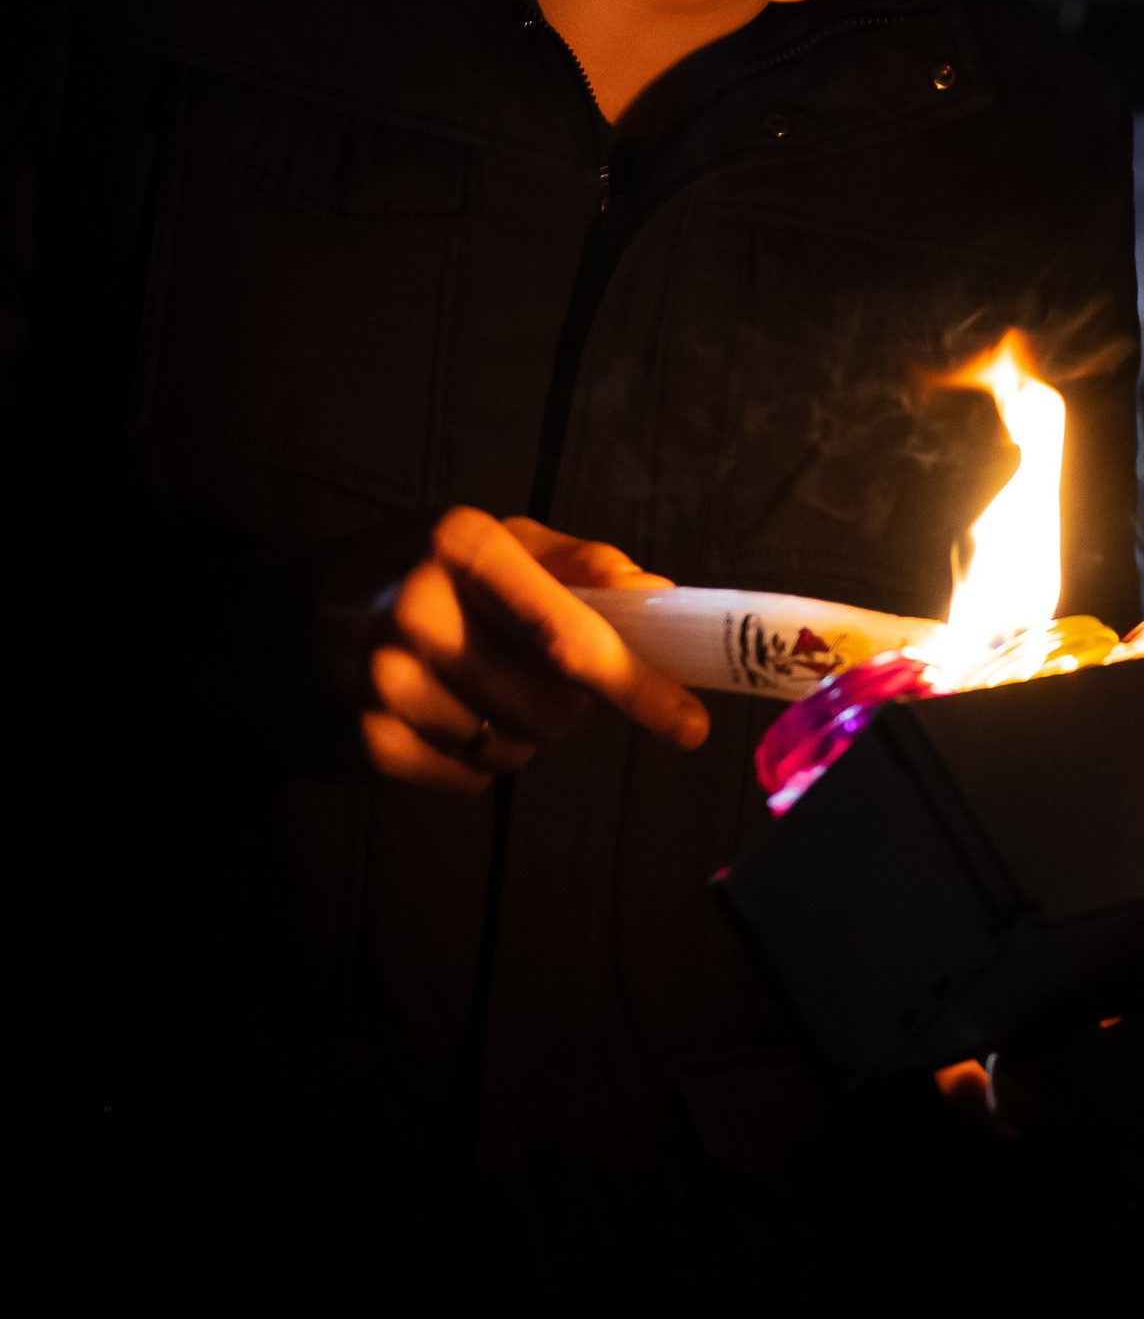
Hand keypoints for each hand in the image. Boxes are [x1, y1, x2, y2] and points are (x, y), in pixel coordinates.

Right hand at [359, 507, 710, 790]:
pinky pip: (473, 778)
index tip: (688, 723)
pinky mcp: (368, 742)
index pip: (570, 635)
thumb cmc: (413, 569)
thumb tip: (657, 595)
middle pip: (554, 705)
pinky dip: (477, 757)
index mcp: (461, 546)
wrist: (278, 617)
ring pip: (519, 747)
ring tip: (477, 685)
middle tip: (535, 671)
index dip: (638, 685)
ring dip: (522, 730)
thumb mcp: (491, 540)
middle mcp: (417, 611)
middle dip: (569, 702)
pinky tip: (441, 714)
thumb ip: (579, 564)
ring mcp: (385, 682)